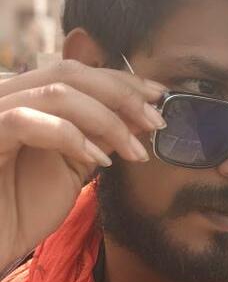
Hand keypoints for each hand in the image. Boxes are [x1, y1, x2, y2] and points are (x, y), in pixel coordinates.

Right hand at [0, 60, 165, 270]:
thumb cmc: (22, 209)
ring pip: (58, 93)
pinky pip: (26, 121)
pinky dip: (71, 137)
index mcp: (30, 98)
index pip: (80, 72)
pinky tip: (99, 160)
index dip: (123, 80)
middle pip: (72, 72)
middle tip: (156, 120)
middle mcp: (7, 95)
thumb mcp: (74, 165)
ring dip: (108, 120)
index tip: (159, 95)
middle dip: (122, 95)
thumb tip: (142, 113)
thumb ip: (102, 135)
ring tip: (136, 150)